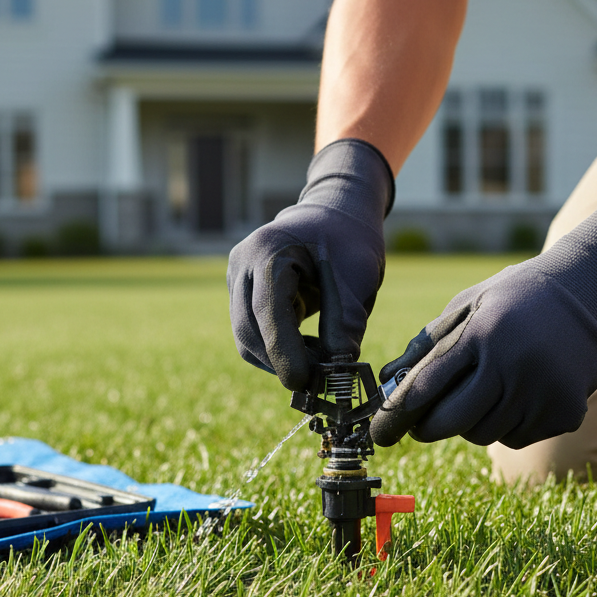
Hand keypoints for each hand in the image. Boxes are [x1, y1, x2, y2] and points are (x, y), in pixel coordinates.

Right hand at [227, 140, 393, 390]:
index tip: (304, 382)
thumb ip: (347, 323)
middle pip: (248, 330)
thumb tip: (338, 372)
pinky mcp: (241, 293)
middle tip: (319, 379)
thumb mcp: (359, 277)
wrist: (335, 214)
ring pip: (246, 338)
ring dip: (279, 358)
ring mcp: (236, 278)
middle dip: (281, 361)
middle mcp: (243, 263)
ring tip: (318, 356)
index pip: (267, 312)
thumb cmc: (349, 239)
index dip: (283, 352)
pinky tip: (306, 344)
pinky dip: (277, 348)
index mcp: (269, 250)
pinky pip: (252, 333)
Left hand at [371, 190, 596, 448]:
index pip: (425, 388)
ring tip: (483, 389)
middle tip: (420, 422)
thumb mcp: (466, 306)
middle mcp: (513, 366)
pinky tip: (516, 392)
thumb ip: (425, 346)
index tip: (380, 433)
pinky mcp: (566, 413)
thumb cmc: (515, 297)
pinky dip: (505, 423)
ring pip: (482, 434)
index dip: (395, 416)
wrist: (590, 292)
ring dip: (470, 422)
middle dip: (427, 427)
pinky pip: (516, 438)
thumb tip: (385, 382)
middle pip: (451, 423)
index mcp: (481, 334)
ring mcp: (543, 393)